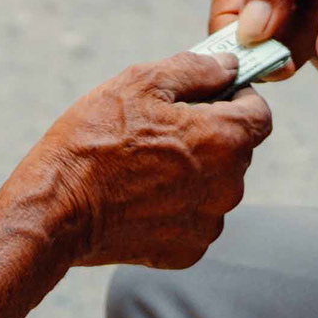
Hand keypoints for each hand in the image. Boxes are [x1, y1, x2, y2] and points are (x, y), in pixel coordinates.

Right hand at [14, 49, 272, 270]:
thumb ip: (197, 69)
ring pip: (216, 186)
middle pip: (237, 150)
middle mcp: (229, 186)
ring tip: (144, 165)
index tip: (206, 98)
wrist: (57, 209)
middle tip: (160, 130)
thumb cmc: (96, 139)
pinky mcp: (187, 251)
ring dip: (194, 173)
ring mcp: (208, 223)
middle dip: (210, 136)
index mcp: (225, 139)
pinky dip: (176, 207)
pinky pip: (195, 219)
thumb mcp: (140, 82)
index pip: (260, 113)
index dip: (236, 99)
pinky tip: (139, 197)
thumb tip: (230, 65)